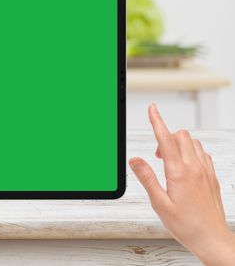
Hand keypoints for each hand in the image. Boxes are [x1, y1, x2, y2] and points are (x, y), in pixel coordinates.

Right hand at [129, 104, 234, 264]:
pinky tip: (184, 167)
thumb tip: (135, 160)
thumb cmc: (186, 225)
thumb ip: (147, 178)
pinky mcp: (212, 177)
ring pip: (193, 142)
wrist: (212, 239)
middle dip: (166, 137)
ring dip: (179, 144)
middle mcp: (195, 167)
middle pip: (181, 136)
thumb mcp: (159, 203)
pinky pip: (202, 154)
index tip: (152, 108)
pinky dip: (191, 152)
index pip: (165, 139)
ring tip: (169, 162)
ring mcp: (206, 171)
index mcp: (179, 172)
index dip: (157, 121)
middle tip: (157, 155)